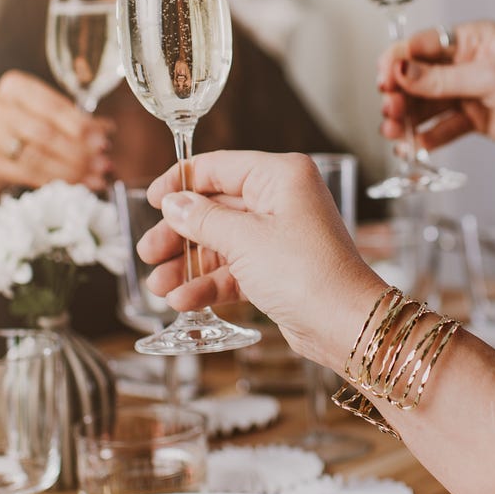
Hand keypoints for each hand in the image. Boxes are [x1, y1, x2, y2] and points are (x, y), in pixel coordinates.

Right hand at [0, 70, 113, 194]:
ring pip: (36, 156)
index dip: (81, 126)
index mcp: (15, 86)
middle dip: (79, 151)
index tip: (103, 140)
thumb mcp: (50, 117)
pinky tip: (75, 185)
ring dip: (71, 170)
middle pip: (45, 133)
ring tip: (95, 178)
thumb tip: (106, 130)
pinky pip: (24, 173)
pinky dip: (54, 180)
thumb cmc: (24, 128)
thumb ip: (77, 122)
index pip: (53, 106)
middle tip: (103, 164)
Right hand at [138, 151, 383, 368]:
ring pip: (220, 242)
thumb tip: (172, 203)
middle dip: (178, 235)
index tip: (152, 199)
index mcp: (279, 176)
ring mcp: (279, 235)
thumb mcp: (244, 240)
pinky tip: (183, 301)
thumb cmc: (307, 273)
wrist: (346, 326)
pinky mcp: (277, 269)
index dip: (181, 182)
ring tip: (158, 287)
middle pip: (214, 208)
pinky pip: (233, 268)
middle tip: (147, 252)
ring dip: (188, 265)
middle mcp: (280, 200)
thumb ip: (202, 219)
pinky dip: (208, 283)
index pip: (218, 167)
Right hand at [377, 20, 494, 158]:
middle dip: (398, 95)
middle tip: (390, 112)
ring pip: (425, 105)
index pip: (420, 46)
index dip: (397, 62)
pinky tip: (415, 147)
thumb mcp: (491, 76)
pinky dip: (426, 138)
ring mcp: (468, 92)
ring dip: (407, 119)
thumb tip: (401, 71)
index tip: (383, 80)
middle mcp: (464, 64)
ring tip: (395, 134)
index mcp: (470, 40)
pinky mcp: (474, 119)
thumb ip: (442, 79)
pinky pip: (441, 128)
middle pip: (416, 78)